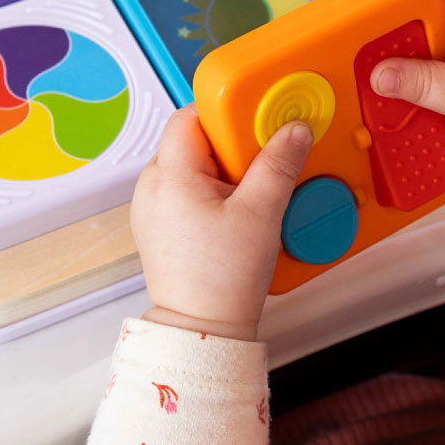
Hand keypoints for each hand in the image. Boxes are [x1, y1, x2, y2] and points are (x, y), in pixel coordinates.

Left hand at [130, 105, 313, 340]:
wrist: (201, 328)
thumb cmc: (221, 279)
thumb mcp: (261, 214)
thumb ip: (279, 165)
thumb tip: (293, 130)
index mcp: (169, 175)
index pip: (190, 116)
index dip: (225, 115)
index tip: (255, 127)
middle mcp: (151, 186)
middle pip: (192, 141)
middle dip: (230, 148)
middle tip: (260, 167)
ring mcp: (151, 207)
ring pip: (190, 166)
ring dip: (222, 172)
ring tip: (249, 196)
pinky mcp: (158, 226)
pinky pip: (184, 191)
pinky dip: (210, 193)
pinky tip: (234, 214)